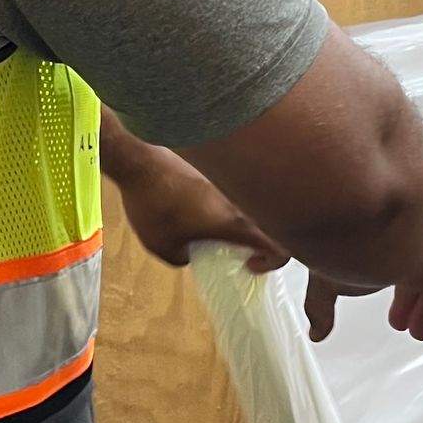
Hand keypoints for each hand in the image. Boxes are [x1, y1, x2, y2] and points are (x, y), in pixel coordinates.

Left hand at [111, 145, 287, 272]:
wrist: (141, 159)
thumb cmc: (153, 205)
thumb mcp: (161, 246)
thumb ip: (183, 259)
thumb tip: (189, 254)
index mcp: (236, 222)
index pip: (280, 246)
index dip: (273, 261)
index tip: (249, 263)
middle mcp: (242, 200)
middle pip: (270, 222)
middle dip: (260, 238)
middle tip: (236, 245)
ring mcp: (233, 180)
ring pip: (252, 204)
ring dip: (241, 218)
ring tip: (212, 225)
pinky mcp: (219, 167)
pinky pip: (234, 188)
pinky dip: (226, 201)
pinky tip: (199, 205)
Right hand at [304, 239, 422, 348]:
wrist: (387, 223)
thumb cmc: (355, 242)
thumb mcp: (328, 280)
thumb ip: (320, 306)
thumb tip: (315, 329)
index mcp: (389, 244)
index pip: (396, 268)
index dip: (393, 294)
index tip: (390, 312)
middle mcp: (417, 246)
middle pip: (421, 277)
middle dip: (413, 303)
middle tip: (404, 323)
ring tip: (421, 332)